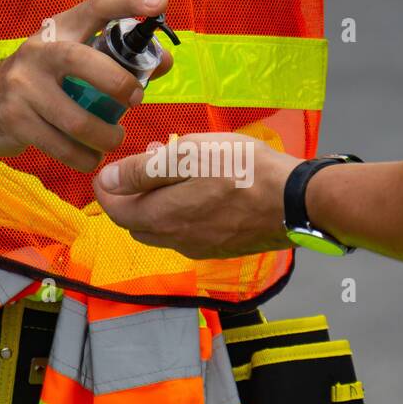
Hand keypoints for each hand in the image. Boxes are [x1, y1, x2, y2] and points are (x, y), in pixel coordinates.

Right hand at [0, 0, 173, 171]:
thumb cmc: (42, 81)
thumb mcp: (73, 62)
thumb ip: (119, 62)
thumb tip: (163, 62)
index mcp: (60, 31)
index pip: (96, 7)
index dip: (129, 2)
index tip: (160, 5)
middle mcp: (38, 52)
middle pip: (81, 61)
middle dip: (117, 83)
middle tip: (136, 100)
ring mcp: (21, 86)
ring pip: (75, 118)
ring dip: (103, 136)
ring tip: (114, 140)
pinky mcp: (13, 119)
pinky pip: (59, 145)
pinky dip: (82, 157)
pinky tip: (90, 158)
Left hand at [94, 132, 301, 258]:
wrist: (296, 200)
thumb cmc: (243, 169)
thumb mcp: (189, 154)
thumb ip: (144, 170)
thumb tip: (106, 181)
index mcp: (163, 217)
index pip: (116, 210)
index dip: (106, 190)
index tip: (107, 171)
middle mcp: (177, 240)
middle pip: (137, 224)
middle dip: (129, 200)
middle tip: (142, 168)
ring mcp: (201, 247)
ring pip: (163, 231)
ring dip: (156, 208)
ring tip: (173, 176)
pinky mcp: (223, 248)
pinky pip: (188, 235)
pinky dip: (181, 216)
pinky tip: (199, 194)